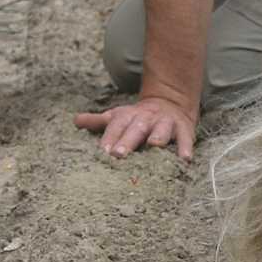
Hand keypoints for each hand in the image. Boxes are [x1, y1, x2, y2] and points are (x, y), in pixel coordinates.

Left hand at [74, 94, 197, 159]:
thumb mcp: (118, 116)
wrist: (170, 103)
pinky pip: (186, 140)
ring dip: (157, 138)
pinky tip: (184, 158)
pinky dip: (185, 148)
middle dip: (127, 141)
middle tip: (118, 154)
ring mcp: (165, 124)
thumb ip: (97, 121)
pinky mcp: (184, 131)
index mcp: (128, 117)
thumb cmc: (138, 118)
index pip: (116, 127)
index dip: (109, 138)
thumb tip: (75, 121)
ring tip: (153, 146)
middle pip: (136, 129)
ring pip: (161, 131)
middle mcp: (146, 119)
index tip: (102, 151)